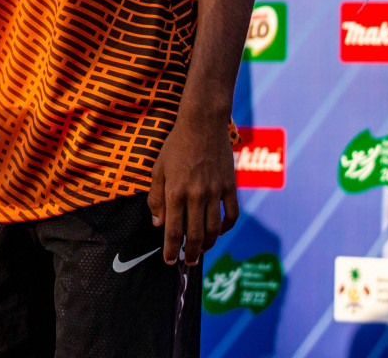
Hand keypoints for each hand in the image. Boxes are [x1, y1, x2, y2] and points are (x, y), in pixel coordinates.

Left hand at [147, 111, 238, 265]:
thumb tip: (158, 224)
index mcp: (176, 192)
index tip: (170, 261)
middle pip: (196, 235)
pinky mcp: (230, 187)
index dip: (171, 249)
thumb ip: (156, 198)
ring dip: (209, 244)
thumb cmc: (176, 146)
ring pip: (215, 229)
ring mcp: (216, 192)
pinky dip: (227, 227)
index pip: (173, 230)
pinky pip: (232, 215)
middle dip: (191, 253)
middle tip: (189, 263)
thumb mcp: (158, 169)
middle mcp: (197, 195)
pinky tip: (220, 231)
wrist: (202, 125)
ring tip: (202, 251)